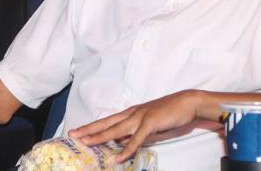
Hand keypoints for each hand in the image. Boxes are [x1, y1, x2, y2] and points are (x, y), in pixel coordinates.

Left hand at [68, 90, 201, 162]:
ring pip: (116, 129)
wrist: (188, 103)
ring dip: (100, 137)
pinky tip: (117, 158)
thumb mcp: (149, 125)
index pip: (107, 121)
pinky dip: (126, 149)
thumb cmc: (169, 113)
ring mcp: (140, 117)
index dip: (92, 126)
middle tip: (72, 134)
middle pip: (106, 123)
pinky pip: (136, 139)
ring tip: (85, 142)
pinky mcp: (150, 123)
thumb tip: (123, 144)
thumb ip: (135, 134)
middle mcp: (132, 114)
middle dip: (88, 129)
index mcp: (130, 114)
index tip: (78, 131)